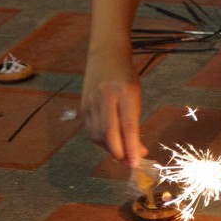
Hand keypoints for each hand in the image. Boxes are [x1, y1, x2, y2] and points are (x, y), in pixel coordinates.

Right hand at [81, 53, 146, 167]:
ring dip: (111, 149)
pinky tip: (112, 143)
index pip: (128, 126)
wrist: (105, 56)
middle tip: (130, 163)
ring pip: (98, 136)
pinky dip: (102, 142)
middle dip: (119, 153)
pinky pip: (92, 132)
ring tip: (124, 152)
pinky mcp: (83, 108)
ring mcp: (91, 102)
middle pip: (109, 134)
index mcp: (124, 92)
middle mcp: (105, 97)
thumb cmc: (126, 77)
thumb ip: (134, 122)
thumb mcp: (135, 95)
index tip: (136, 164)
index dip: (131, 147)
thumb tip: (138, 152)